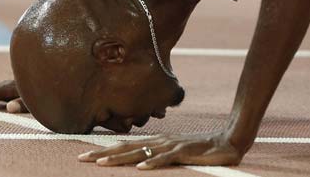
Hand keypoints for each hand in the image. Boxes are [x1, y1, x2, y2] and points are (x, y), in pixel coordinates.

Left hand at [78, 131, 243, 169]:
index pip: (126, 146)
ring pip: (141, 152)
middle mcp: (160, 142)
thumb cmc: (202, 150)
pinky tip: (140, 168)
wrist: (228, 142)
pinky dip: (152, 163)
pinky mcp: (185, 152)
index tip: (84, 156)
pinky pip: (166, 159)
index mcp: (157, 142)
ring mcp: (172, 146)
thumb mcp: (177, 153)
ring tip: (101, 163)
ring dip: (120, 158)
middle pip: (127, 148)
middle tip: (80, 159)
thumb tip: (141, 161)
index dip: (105, 151)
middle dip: (103, 154)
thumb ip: (160, 155)